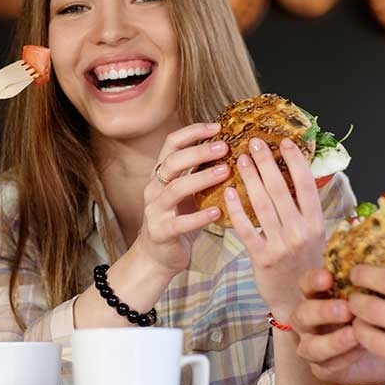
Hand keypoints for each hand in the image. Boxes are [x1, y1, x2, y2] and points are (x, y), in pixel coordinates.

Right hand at [134, 123, 229, 276]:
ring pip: (176, 189)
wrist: (158, 257)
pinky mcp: (161, 232)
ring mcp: (155, 210)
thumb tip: (231, 150)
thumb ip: (200, 173)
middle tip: (225, 147)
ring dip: (202, 178)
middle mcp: (154, 188)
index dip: (192, 132)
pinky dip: (200, 217)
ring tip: (226, 172)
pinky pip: (180, 223)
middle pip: (172, 162)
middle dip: (199, 151)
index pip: (171, 143)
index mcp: (161, 175)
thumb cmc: (178, 220)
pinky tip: (218, 212)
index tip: (217, 127)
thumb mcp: (188, 193)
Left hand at [224, 138, 323, 319]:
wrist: (298, 304)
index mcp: (316, 223)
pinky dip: (236, 209)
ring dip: (251, 179)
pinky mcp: (262, 257)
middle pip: (281, 189)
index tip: (285, 142)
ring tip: (240, 159)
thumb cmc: (305, 266)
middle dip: (267, 163)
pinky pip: (247, 228)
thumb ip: (307, 210)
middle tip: (254, 141)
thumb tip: (301, 176)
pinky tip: (228, 192)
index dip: (296, 161)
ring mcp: (281, 245)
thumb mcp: (315, 237)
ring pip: (262, 204)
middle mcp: (301, 231)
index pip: (307, 185)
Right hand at [291, 268, 384, 384]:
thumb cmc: (375, 314)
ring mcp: (311, 345)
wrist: (383, 349)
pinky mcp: (321, 368)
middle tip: (346, 308)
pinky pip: (326, 365)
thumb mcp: (374, 296)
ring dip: (332, 340)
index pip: (305, 284)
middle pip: (302, 314)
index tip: (328, 277)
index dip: (313, 280)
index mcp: (316, 297)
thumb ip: (373, 282)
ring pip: (310, 346)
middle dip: (322, 311)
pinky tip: (362, 350)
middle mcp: (308, 321)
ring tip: (355, 334)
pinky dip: (344, 358)